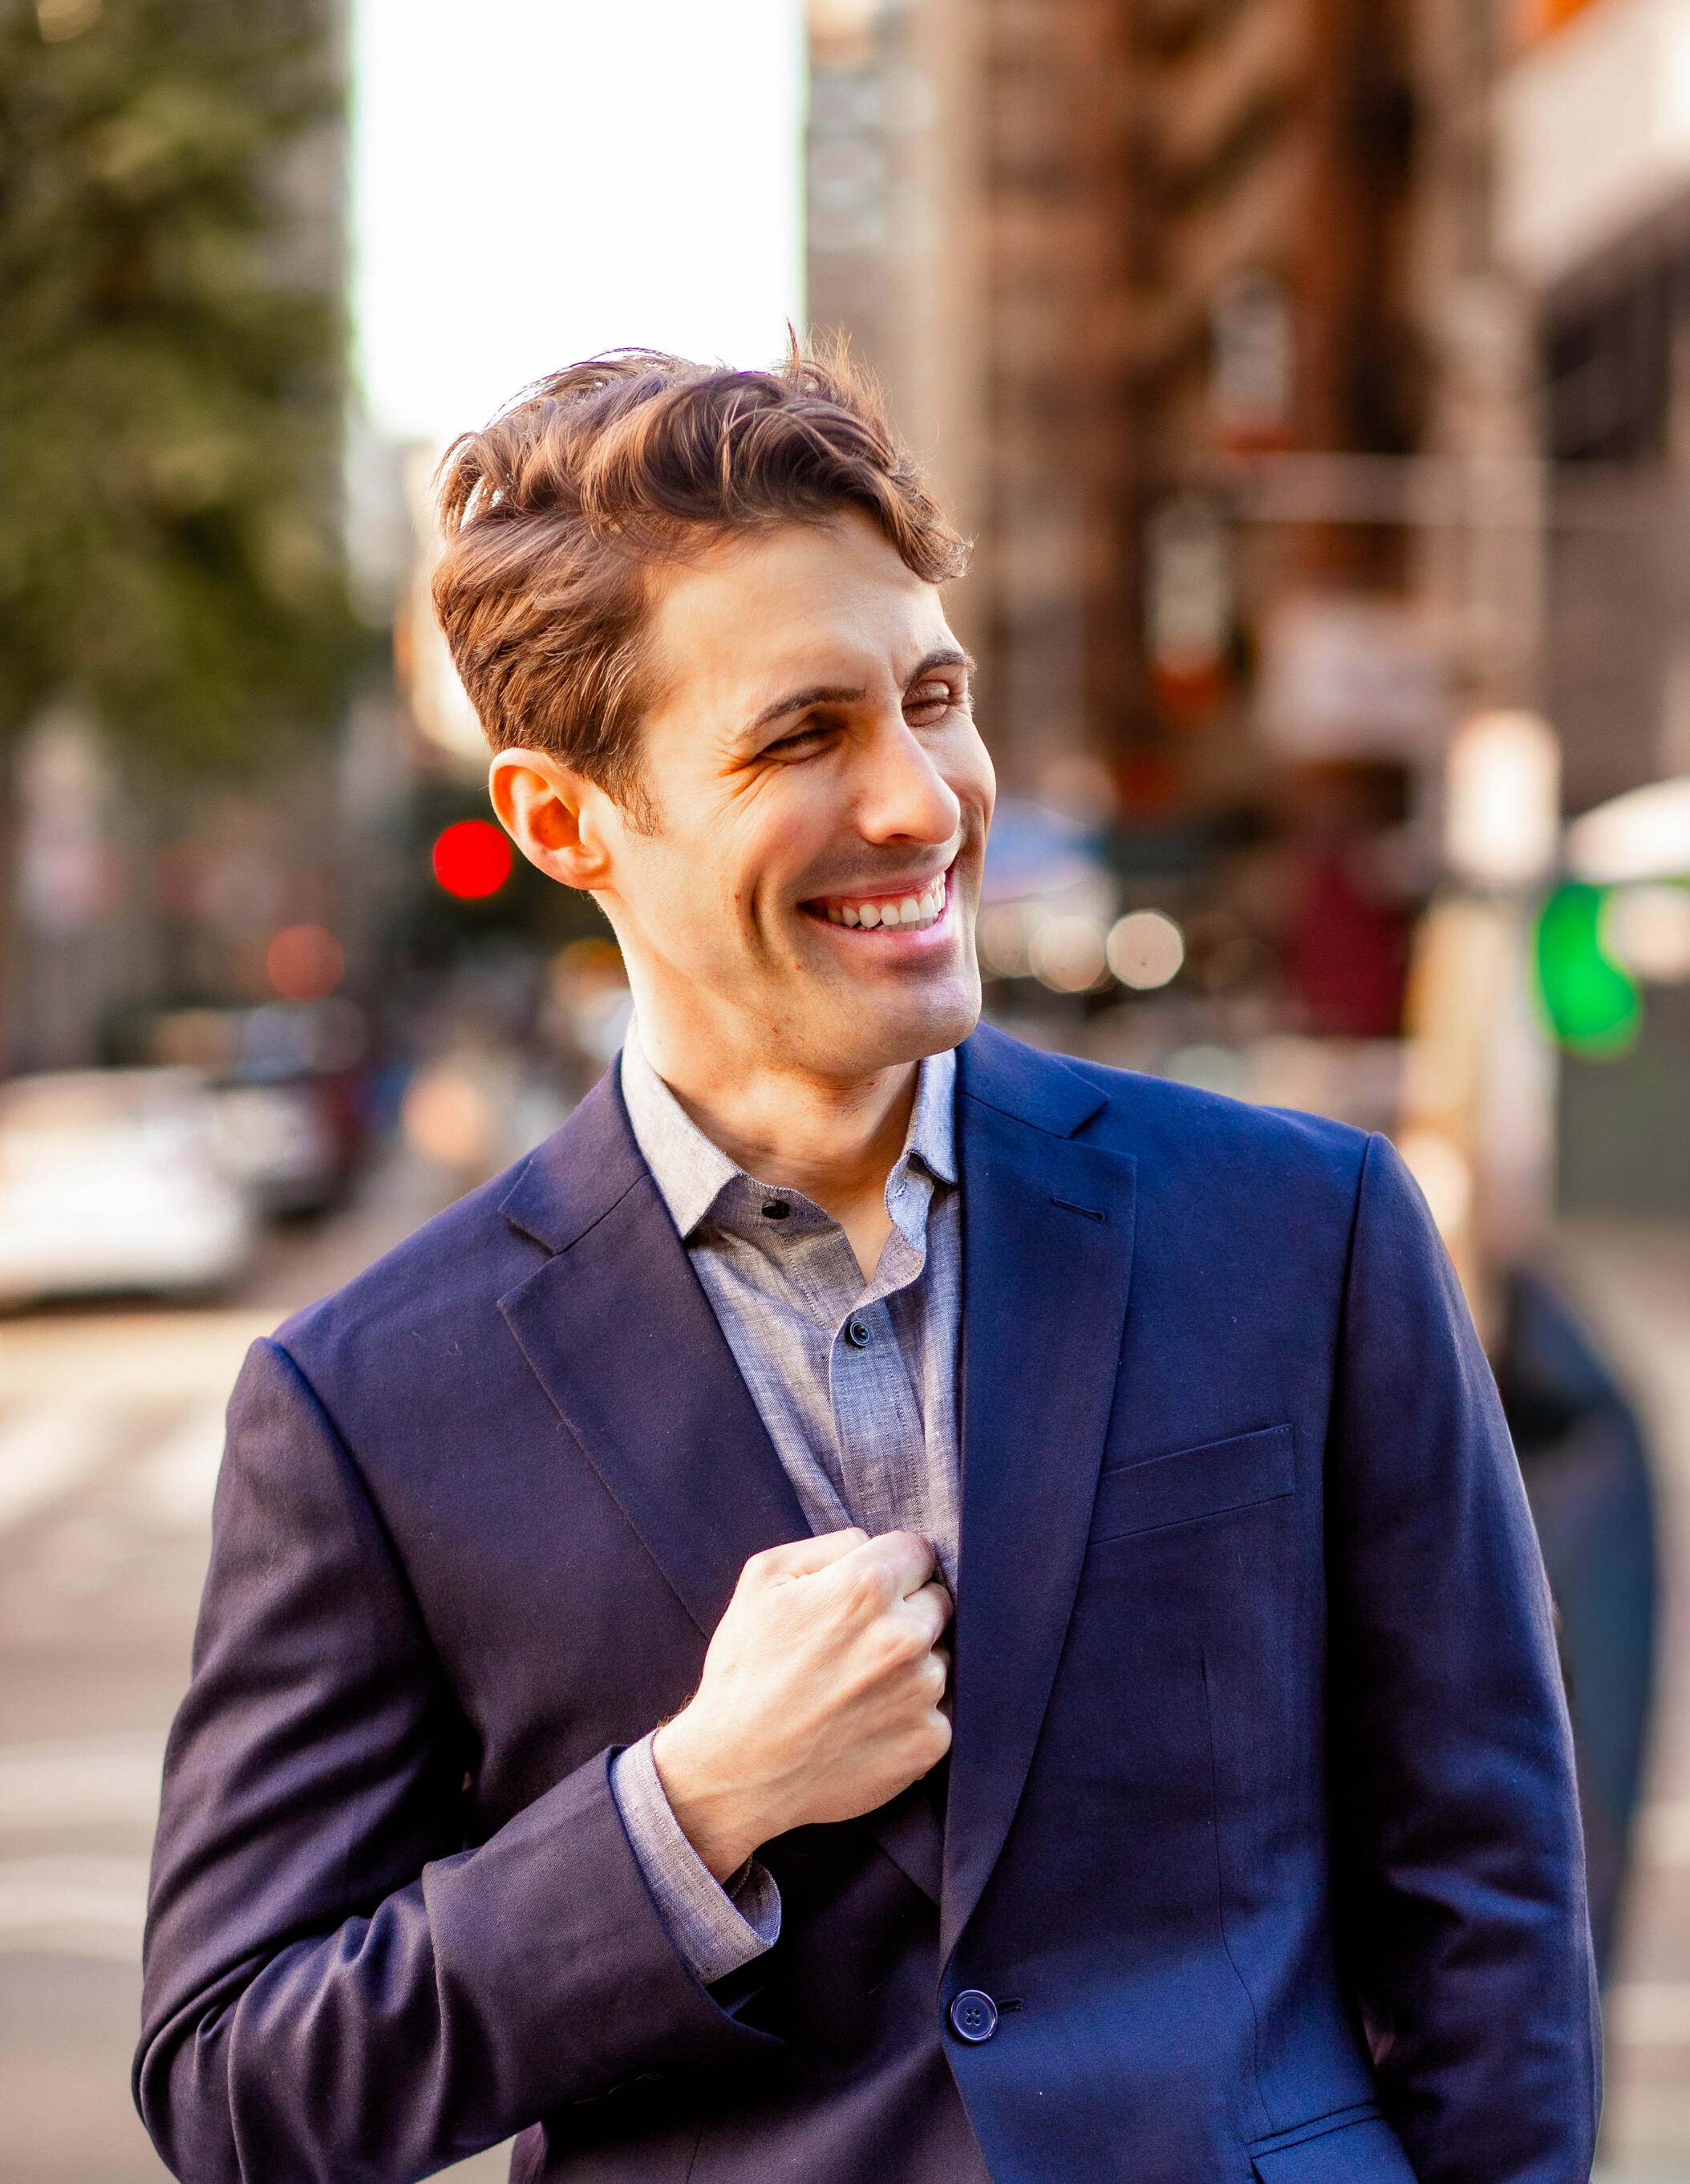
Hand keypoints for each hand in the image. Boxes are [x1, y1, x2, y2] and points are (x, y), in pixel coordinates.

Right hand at [651, 1528, 951, 1880]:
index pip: (918, 1552)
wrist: (737, 1772)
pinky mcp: (931, 1739)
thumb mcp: (762, 1580)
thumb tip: (872, 1544)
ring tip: (858, 1688)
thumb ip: (829, 1546)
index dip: (891, 1568)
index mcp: (866, 1586)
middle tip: (859, 1644)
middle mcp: (905, 1635)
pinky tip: (870, 1721)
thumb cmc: (744, 1671)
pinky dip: (914, 1712)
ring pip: (941, 1655)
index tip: (868, 1595)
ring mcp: (923, 1690)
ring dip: (912, 1664)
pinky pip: (941, 1707)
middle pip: (938, 1601)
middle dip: (907, 1613)